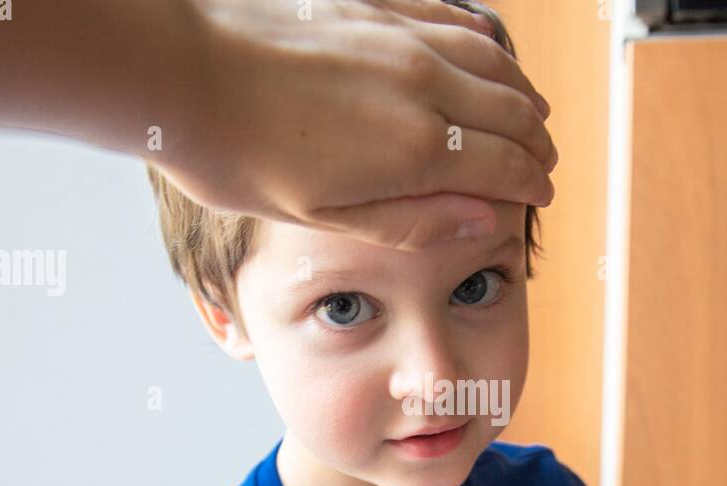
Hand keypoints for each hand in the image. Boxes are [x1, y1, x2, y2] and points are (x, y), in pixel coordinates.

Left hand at [155, 0, 556, 249]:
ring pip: (492, 62)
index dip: (534, 184)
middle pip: (512, 112)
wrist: (181, 72)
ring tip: (532, 116)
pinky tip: (488, 51)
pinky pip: (452, 20)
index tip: (543, 196)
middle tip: (544, 164)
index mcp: (416, 149)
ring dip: (522, 93)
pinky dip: (483, 43)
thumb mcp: (326, 218)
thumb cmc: (240, 158)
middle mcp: (423, 85)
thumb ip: (415, 222)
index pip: (506, 165)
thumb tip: (487, 219)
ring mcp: (401, 37)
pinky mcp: (375, 7)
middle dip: (538, 143)